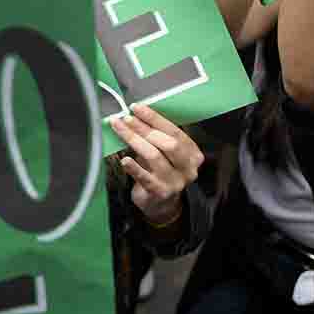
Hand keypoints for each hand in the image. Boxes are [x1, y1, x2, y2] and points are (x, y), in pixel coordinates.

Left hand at [110, 105, 203, 225]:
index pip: (175, 131)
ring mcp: (175, 182)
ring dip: (135, 141)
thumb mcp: (165, 154)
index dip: (155, 118)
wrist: (161, 204)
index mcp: (192, 154)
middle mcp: (188, 168)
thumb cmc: (160, 172)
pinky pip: (145, 178)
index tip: (137, 108)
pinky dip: (134, 167)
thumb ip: (156, 137)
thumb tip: (134, 116)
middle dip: (144, 128)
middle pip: (167, 143)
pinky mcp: (160, 193)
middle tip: (126, 119)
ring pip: (154, 157)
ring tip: (121, 130)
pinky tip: (125, 160)